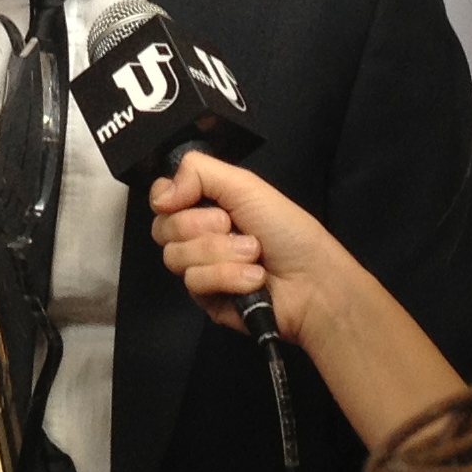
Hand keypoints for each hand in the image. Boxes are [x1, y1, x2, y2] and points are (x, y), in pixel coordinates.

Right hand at [149, 153, 346, 345]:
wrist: (312, 281)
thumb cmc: (286, 229)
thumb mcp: (246, 186)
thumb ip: (198, 172)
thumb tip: (159, 196)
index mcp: (206, 204)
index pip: (161, 198)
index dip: (167, 198)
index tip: (184, 199)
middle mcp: (197, 236)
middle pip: (163, 228)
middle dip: (201, 226)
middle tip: (232, 226)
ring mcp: (200, 268)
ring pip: (176, 257)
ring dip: (221, 253)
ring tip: (253, 255)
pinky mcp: (206, 299)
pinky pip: (195, 283)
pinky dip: (228, 276)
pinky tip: (253, 279)